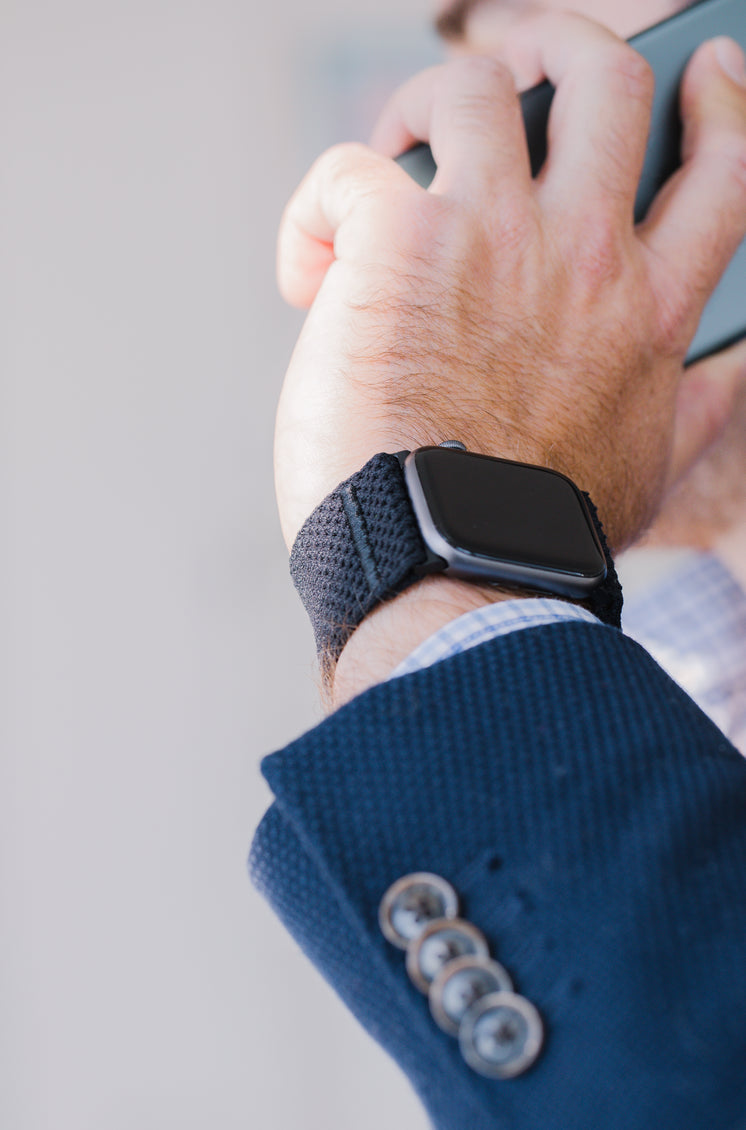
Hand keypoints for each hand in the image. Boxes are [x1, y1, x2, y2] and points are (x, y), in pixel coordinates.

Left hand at [275, 12, 745, 557]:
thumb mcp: (647, 467)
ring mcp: (492, 236)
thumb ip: (694, 409)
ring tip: (397, 145)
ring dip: (428, 98)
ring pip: (476, 85)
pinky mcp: (400, 245)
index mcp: (645, 305)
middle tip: (517, 52)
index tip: (705, 69)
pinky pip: (351, 167)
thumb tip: (731, 374)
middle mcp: (583, 252)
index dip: (720, 100)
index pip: (721, 169)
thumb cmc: (534, 531)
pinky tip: (310, 266)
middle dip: (560, 38)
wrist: (451, 570)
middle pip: (603, 79)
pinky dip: (320, 203)